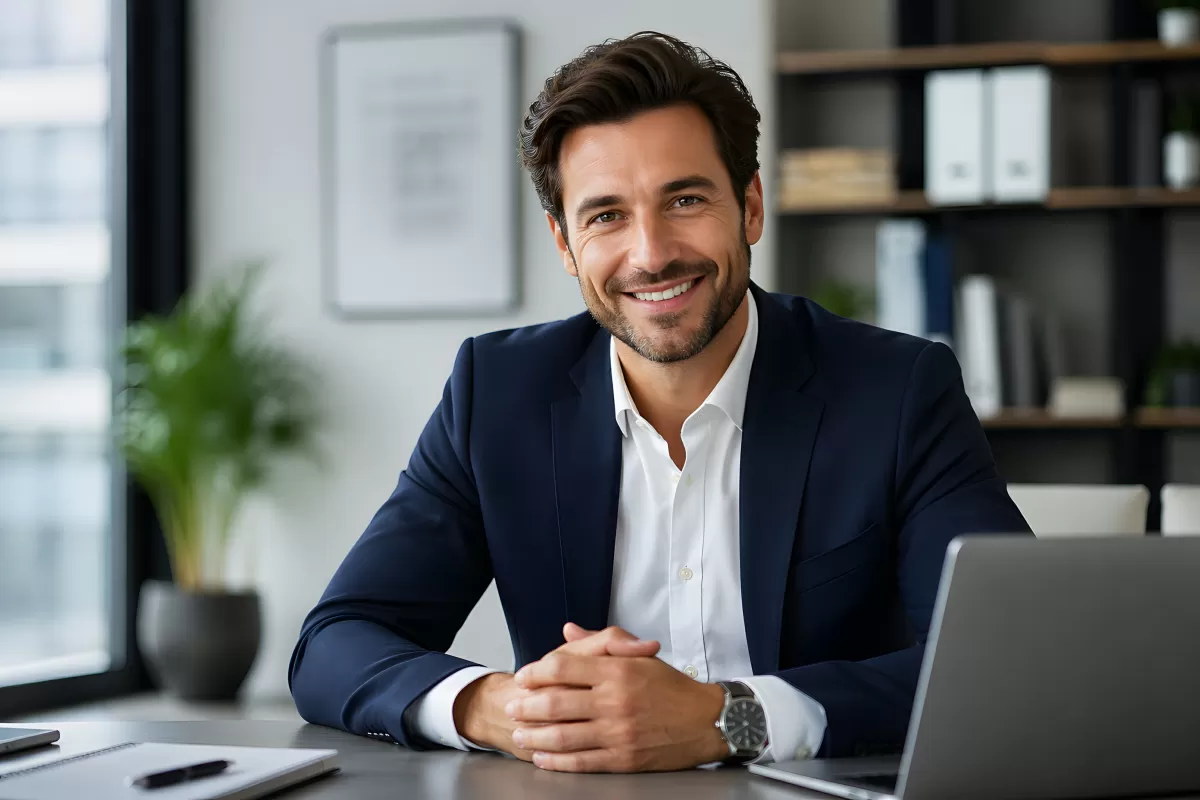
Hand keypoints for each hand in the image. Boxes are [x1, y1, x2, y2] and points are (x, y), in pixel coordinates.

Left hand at [451, 625, 658, 758]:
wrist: (706, 721)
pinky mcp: (624, 759)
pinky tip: (543, 759)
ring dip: (535, 737)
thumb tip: (569, 631)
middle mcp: (615, 700)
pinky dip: (557, 762)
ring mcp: (618, 732)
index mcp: (618, 671)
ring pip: (563, 736)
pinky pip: (581, 761)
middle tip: (512, 708)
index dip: (536, 672)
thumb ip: (602, 643)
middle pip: (556, 703)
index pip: (564, 667)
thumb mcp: (641, 657)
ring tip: (520, 735)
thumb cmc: (673, 688)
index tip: (523, 677)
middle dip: (527, 707)